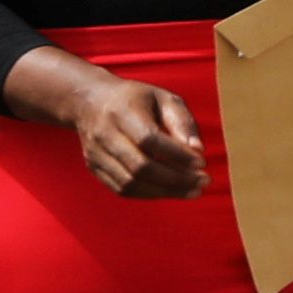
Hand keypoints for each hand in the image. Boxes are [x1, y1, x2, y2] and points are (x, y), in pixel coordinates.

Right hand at [38, 56, 208, 200]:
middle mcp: (104, 134)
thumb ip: (182, 122)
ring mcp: (96, 154)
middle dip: (176, 179)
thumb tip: (198, 151)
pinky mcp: (94, 168)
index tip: (202, 162)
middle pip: (140, 167)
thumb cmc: (136, 99)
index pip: (149, 140)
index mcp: (122, 111)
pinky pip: (122, 189)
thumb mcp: (163, 98)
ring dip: (165, 192)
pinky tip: (171, 190)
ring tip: (193, 190)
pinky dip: (150, 194)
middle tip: (203, 181)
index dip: (177, 155)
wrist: (89, 102)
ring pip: (130, 184)